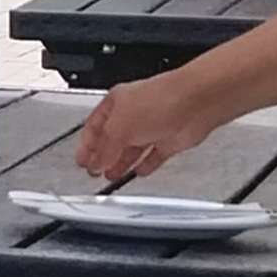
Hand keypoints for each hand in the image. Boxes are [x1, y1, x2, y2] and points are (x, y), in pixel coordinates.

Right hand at [76, 75, 210, 187]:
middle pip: (113, 139)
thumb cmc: (158, 101)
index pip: (94, 126)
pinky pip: (154, 155)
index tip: (81, 161)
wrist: (195, 103)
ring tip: (112, 176)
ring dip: (122, 163)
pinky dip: (146, 164)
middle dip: (103, 157)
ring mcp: (153, 126)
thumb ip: (105, 149)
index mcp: (116, 103)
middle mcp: (134, 113)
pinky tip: (140, 171)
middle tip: (94, 171)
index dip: (86, 145)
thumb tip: (96, 163)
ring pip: (133, 149)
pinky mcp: (171, 139)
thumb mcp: (119, 128)